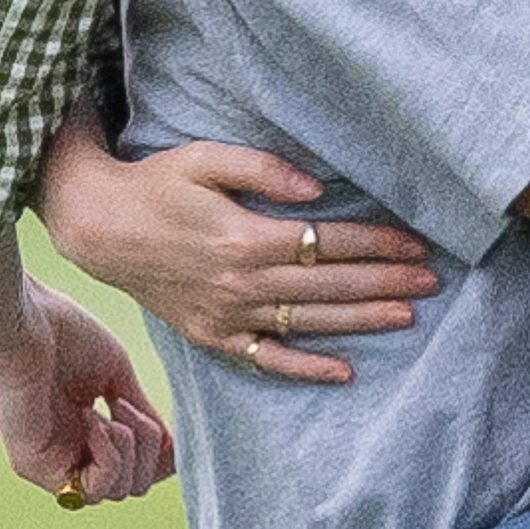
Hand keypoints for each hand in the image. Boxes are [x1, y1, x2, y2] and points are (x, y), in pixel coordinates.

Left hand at [0, 273, 174, 507]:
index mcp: (84, 430)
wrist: (21, 316)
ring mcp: (49, 461)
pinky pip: (90, 490)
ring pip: (114, 493)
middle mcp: (67, 450)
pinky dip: (107, 457)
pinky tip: (92, 417)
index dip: (159, 458)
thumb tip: (172, 449)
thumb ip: (142, 418)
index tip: (165, 427)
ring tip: (114, 409)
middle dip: (148, 451)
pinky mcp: (32, 466)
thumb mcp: (117, 379)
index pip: (133, 471)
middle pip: (131, 487)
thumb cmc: (64, 332)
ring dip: (130, 451)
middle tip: (127, 407)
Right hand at [37, 104, 438, 384]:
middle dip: (386, 282)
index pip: (329, 243)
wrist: (97, 227)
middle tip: (432, 280)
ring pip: (310, 323)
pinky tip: (346, 371)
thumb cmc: (155, 184)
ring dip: (362, 321)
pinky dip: (306, 369)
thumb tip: (319, 191)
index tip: (415, 243)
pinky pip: (268, 360)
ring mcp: (229, 316)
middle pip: (330, 286)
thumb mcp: (204, 158)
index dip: (376, 244)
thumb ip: (263, 168)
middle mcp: (243, 283)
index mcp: (247, 237)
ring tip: (408, 315)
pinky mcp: (214, 337)